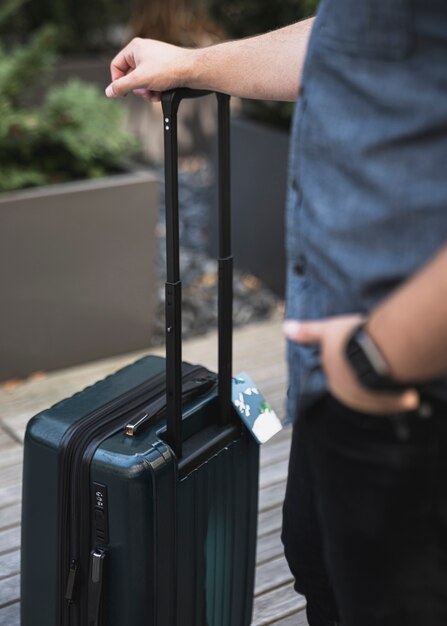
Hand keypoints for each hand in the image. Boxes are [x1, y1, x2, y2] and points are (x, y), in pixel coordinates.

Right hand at [105, 38, 195, 99]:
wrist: (192, 70)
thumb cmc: (168, 69)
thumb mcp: (140, 79)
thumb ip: (122, 86)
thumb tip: (109, 91)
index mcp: (134, 48)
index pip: (116, 66)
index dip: (117, 81)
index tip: (122, 93)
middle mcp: (143, 52)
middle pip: (130, 76)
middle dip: (138, 88)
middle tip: (146, 90)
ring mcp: (154, 60)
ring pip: (142, 82)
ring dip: (148, 92)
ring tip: (156, 92)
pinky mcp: (163, 68)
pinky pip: (153, 82)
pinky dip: (156, 90)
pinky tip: (163, 92)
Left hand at [283, 315, 419, 414]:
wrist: (380, 351)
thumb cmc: (352, 339)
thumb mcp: (327, 331)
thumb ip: (308, 332)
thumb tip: (286, 328)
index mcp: (333, 381)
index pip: (338, 375)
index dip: (347, 365)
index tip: (356, 357)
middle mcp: (348, 397)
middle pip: (357, 387)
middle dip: (364, 378)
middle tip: (375, 364)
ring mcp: (368, 402)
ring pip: (376, 396)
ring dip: (383, 389)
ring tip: (392, 376)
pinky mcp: (389, 404)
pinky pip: (395, 402)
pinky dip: (401, 398)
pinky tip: (407, 393)